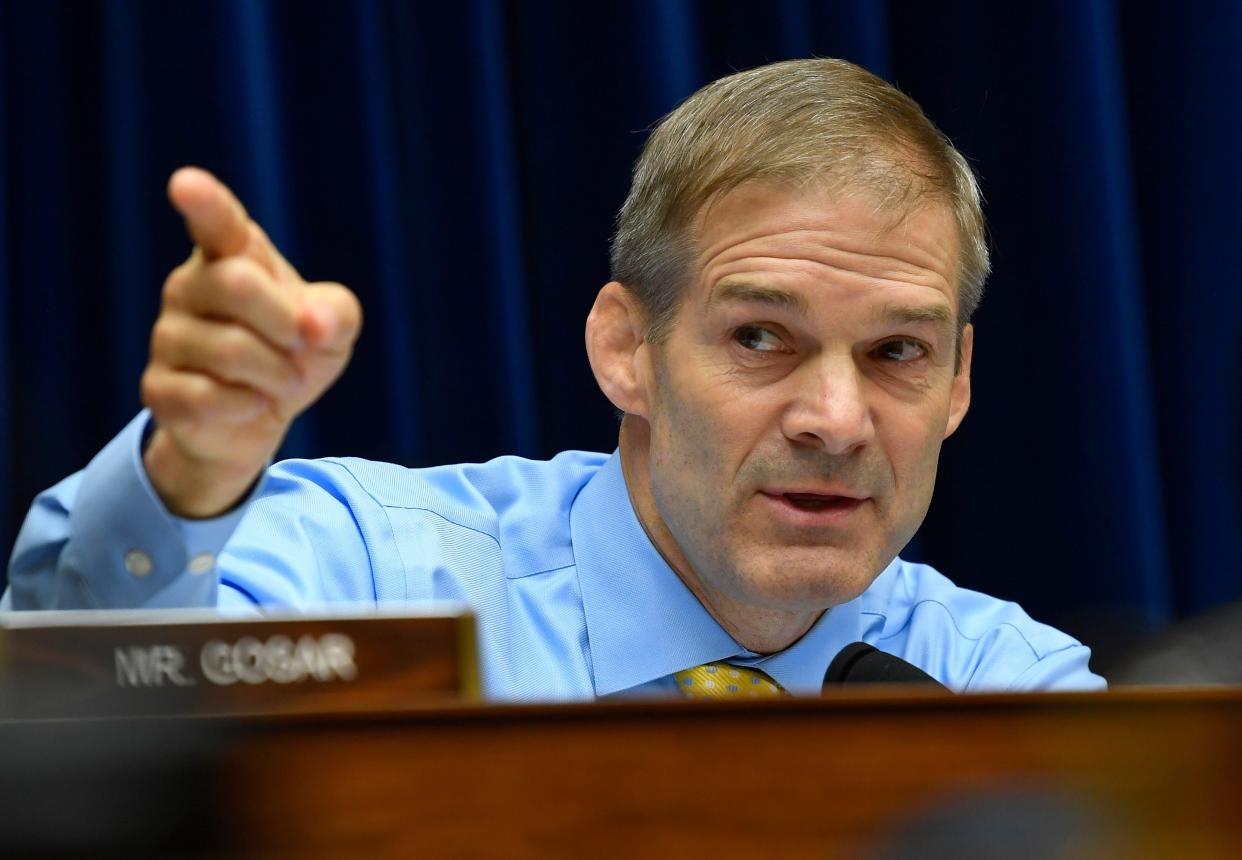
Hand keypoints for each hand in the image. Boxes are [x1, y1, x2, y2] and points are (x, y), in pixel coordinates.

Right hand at [141, 168, 361, 517]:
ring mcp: (167, 335)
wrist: (261, 416)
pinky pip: (208, 397)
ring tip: (280, 379)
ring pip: (230, 350)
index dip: (203, 202)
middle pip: (235, 284)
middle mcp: (190, 285)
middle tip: (300, 343)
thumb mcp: (332, 328)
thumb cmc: (295, 352)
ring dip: (277, 374)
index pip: (216, 222)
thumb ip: (337, 312)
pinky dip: (248, 407)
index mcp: (232, 254)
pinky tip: (247, 403)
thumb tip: (314, 325)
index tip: (186, 184)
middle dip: (285, 322)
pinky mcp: (157, 387)